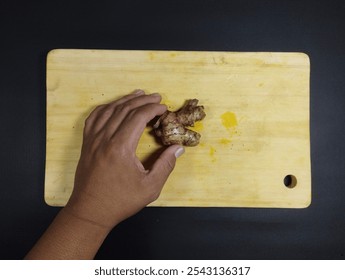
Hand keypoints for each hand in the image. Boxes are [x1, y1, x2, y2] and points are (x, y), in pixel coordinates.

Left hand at [65, 90, 183, 228]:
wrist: (90, 211)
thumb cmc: (120, 201)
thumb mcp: (150, 187)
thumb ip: (166, 165)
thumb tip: (178, 148)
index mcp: (121, 148)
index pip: (138, 117)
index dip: (152, 108)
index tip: (163, 107)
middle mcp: (105, 139)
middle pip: (124, 109)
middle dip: (142, 100)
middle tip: (156, 97)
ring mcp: (93, 140)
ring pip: (109, 110)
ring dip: (125, 100)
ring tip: (139, 94)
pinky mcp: (87, 144)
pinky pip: (94, 118)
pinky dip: (106, 108)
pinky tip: (113, 105)